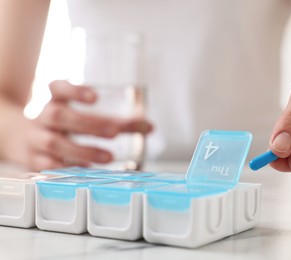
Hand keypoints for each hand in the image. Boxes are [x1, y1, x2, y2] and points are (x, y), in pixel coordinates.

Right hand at [13, 80, 152, 170]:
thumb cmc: (63, 125)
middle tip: (115, 132)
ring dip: (84, 150)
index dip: (75, 90)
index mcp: (55, 101)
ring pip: (55, 143)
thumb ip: (118, 121)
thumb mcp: (83, 117)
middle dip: (89, 124)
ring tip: (108, 157)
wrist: (20, 138)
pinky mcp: (35, 160)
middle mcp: (43, 117)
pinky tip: (86, 171)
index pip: (58, 88)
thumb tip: (150, 127)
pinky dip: (69, 168)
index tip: (96, 96)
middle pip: (60, 115)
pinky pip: (50, 166)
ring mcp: (37, 139)